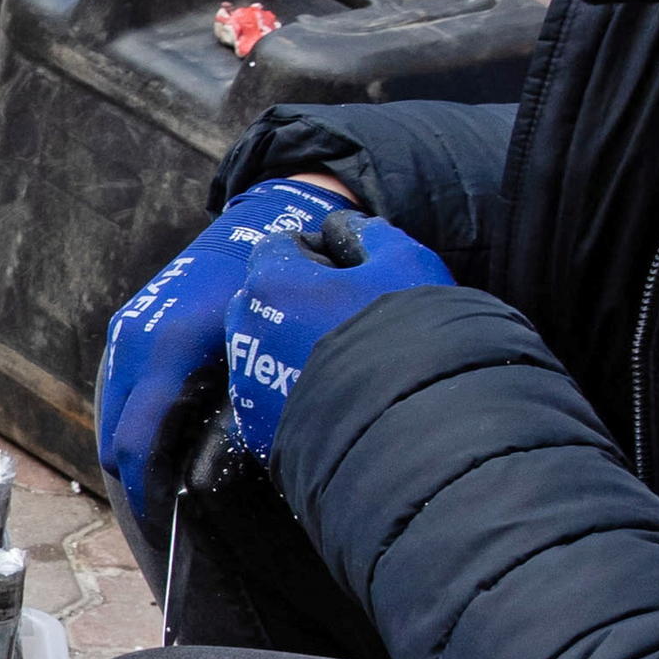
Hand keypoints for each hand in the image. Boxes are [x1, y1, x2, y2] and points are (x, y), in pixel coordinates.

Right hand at [97, 176, 349, 503]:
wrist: (255, 229)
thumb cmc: (269, 294)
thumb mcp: (257, 353)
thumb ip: (236, 408)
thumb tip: (220, 472)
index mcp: (168, 354)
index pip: (134, 445)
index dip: (144, 495)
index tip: (160, 526)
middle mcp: (135, 342)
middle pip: (113, 439)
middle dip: (134, 481)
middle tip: (163, 515)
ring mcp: (125, 332)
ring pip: (112, 414)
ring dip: (131, 450)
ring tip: (161, 480)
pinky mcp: (126, 325)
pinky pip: (119, 388)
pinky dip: (133, 417)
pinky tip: (162, 433)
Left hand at [221, 205, 453, 460]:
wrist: (412, 427)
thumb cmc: (410, 333)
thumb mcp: (405, 261)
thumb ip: (368, 234)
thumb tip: (343, 229)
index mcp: (272, 283)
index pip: (279, 247)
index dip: (316, 251)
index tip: (349, 269)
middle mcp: (246, 331)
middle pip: (265, 296)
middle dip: (298, 295)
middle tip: (349, 311)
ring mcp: (247, 384)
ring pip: (265, 345)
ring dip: (294, 341)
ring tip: (347, 355)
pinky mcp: (258, 428)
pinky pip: (269, 393)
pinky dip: (293, 385)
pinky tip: (338, 391)